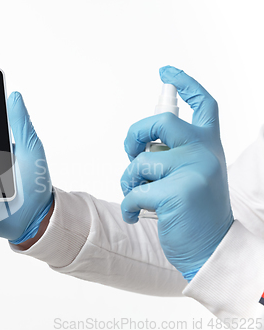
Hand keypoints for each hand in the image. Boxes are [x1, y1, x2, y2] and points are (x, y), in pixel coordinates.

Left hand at [120, 66, 233, 280]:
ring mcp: (193, 170)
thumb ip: (173, 154)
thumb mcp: (192, 175)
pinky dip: (127, 205)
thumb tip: (139, 144)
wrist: (210, 249)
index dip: (185, 83)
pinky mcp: (177, 192)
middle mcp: (205, 152)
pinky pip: (134, 190)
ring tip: (137, 196)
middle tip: (130, 152)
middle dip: (135, 134)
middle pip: (161, 121)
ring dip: (129, 181)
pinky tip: (134, 215)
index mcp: (209, 145)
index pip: (203, 104)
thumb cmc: (193, 211)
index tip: (166, 71)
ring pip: (140, 162)